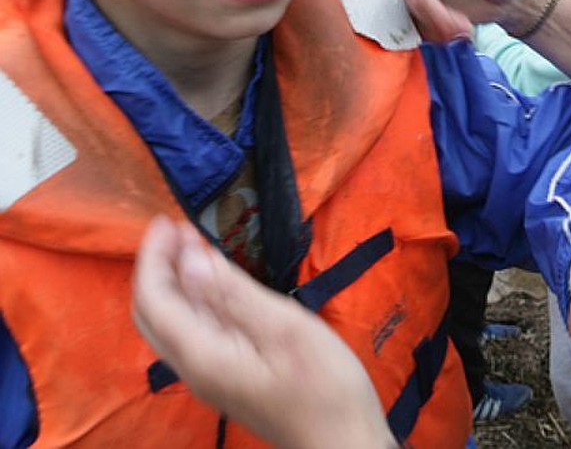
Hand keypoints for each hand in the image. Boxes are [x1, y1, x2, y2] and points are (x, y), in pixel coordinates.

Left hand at [132, 217, 395, 448]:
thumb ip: (235, 294)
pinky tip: (216, 283)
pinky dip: (192, 299)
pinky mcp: (227, 377)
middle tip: (176, 228)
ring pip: (170, 324)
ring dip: (172, 281)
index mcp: (203, 355)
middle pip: (151, 314)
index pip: (155, 300)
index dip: (153, 257)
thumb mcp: (285, 329)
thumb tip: (192, 258)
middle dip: (155, 267)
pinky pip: (191, 332)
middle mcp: (194, 368)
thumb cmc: (325, 385)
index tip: (168, 219)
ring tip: (192, 245)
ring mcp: (210, 375)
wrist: (343, 443)